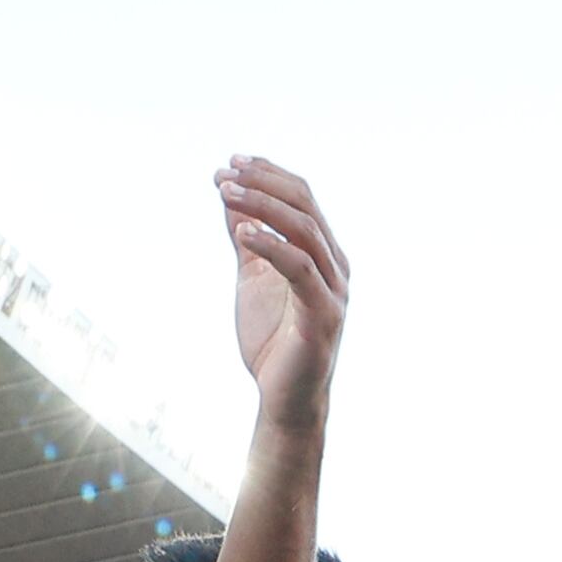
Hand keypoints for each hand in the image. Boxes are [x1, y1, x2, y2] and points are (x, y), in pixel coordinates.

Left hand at [221, 158, 347, 423]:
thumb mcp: (253, 278)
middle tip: (225, 172)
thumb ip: (248, 239)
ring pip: (304, 231)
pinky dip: (271, 246)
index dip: (268, 174)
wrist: (283, 400)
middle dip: (263, 183)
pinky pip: (299, 269)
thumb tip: (229, 196)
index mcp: (323, 253)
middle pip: (305, 205)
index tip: (230, 162)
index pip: (302, 197)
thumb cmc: (272, 341)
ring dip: (263, 207)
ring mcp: (334, 289)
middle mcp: (335, 265)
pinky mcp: (324, 314)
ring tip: (226, 193)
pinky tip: (242, 232)